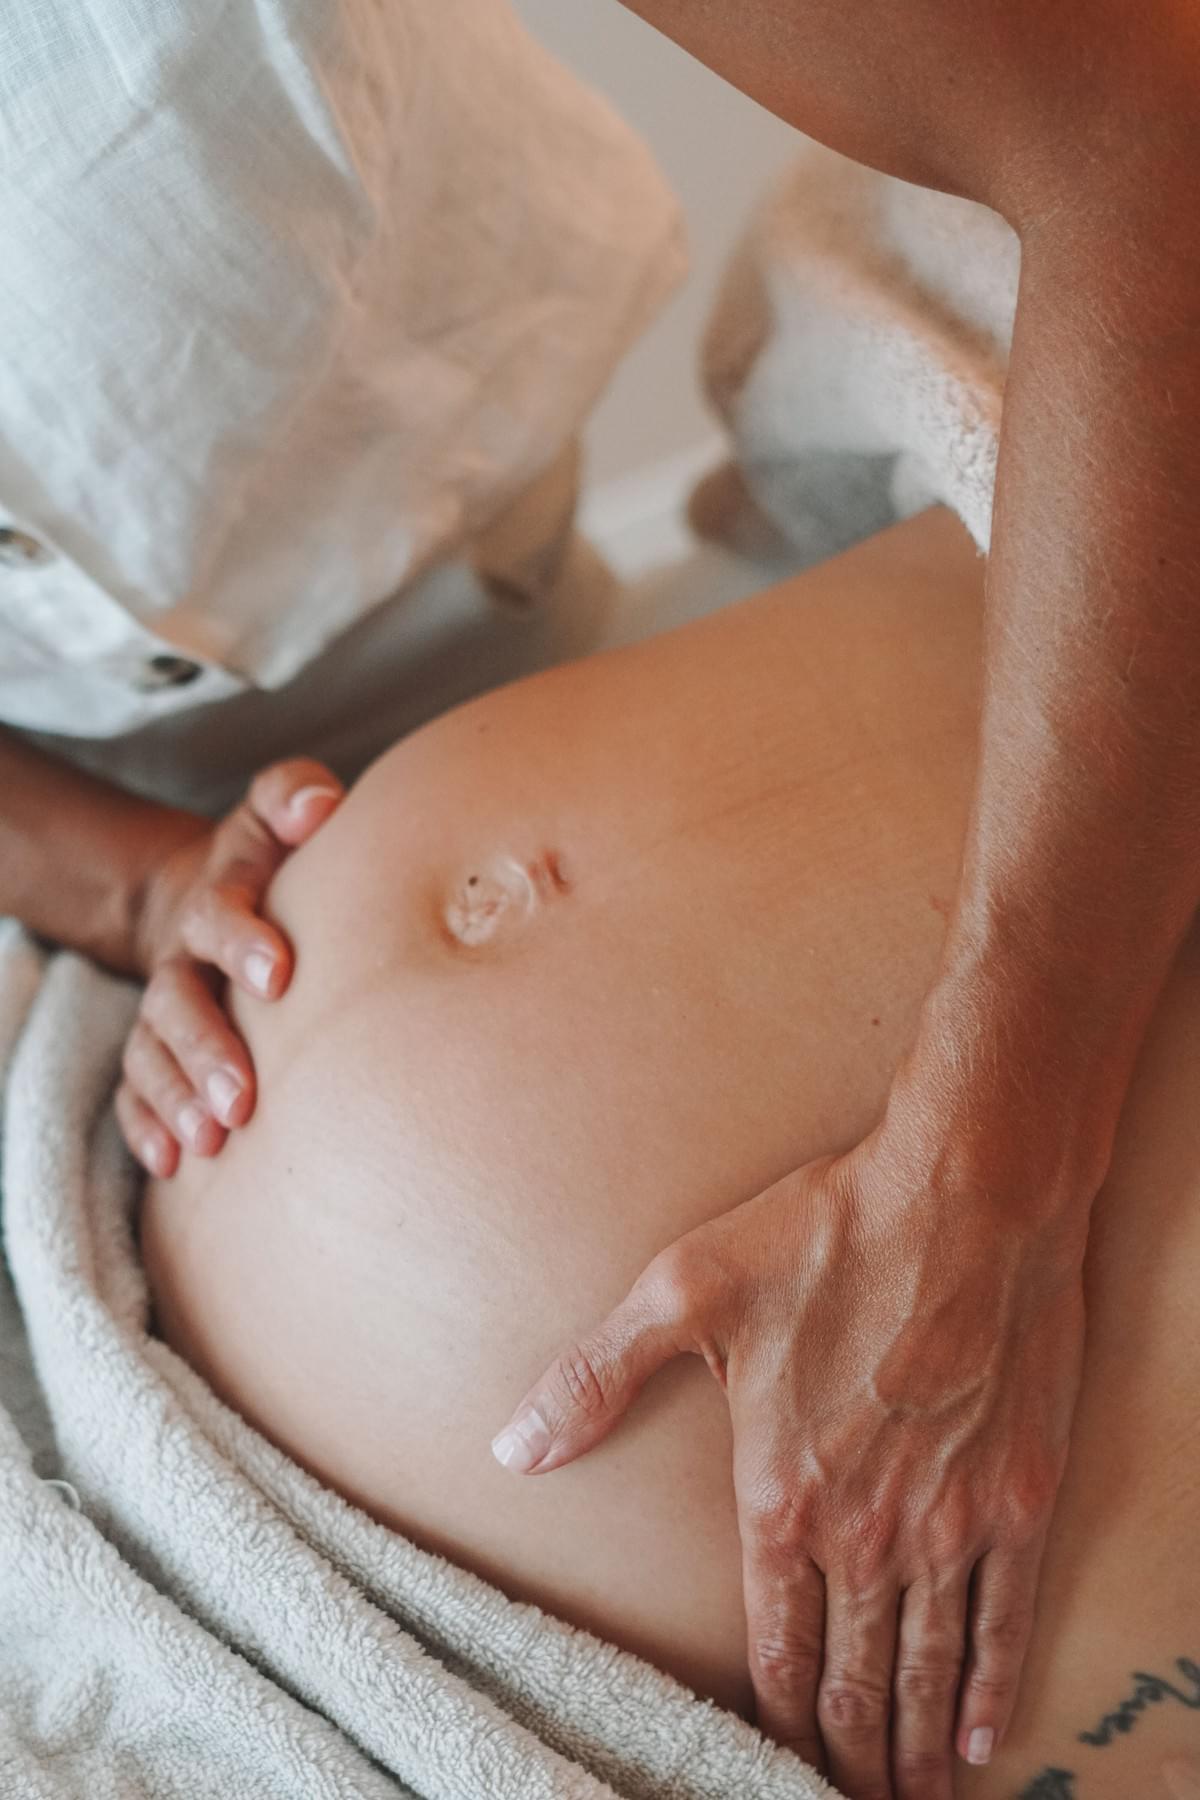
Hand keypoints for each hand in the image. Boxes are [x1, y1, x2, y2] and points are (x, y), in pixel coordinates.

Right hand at [115, 758, 342, 1177]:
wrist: (216, 897)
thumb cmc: (273, 861)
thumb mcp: (280, 814)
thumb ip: (296, 795)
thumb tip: (322, 805)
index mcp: (220, 899)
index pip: (221, 914)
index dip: (243, 940)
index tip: (280, 975)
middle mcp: (182, 958)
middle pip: (178, 1002)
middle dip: (207, 1049)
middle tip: (243, 1097)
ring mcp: (163, 1009)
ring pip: (154, 1055)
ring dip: (178, 1098)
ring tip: (214, 1140)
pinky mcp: (155, 1051)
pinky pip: (135, 1092)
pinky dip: (148, 1126)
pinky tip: (173, 1163)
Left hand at [491, 1125, 1088, 1799]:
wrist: (966, 1194)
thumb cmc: (825, 1233)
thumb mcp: (686, 1289)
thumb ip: (598, 1377)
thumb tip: (513, 1447)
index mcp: (782, 1494)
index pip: (775, 1645)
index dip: (774, 1721)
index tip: (770, 1768)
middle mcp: (866, 1531)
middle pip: (854, 1679)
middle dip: (846, 1758)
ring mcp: (949, 1521)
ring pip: (926, 1668)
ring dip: (911, 1747)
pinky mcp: (1017, 1495)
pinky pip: (1004, 1619)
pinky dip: (989, 1688)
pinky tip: (978, 1737)